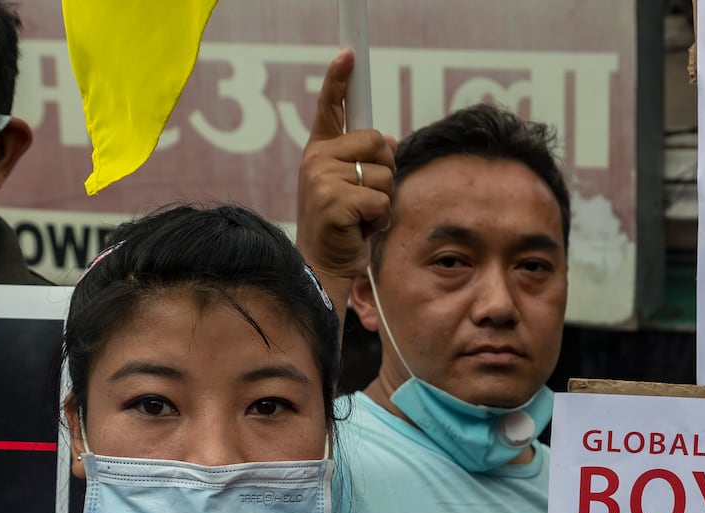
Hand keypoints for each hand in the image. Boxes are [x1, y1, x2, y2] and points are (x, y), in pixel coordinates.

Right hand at [295, 48, 395, 282]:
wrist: (323, 266)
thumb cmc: (341, 228)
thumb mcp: (352, 188)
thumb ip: (364, 161)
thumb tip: (388, 138)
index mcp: (319, 152)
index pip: (330, 108)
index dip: (338, 80)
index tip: (347, 54)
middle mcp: (316, 160)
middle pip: (375, 142)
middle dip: (384, 171)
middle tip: (368, 198)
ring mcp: (322, 179)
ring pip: (383, 174)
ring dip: (383, 201)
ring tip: (362, 217)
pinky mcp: (334, 201)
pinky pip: (379, 199)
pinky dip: (379, 218)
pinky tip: (361, 229)